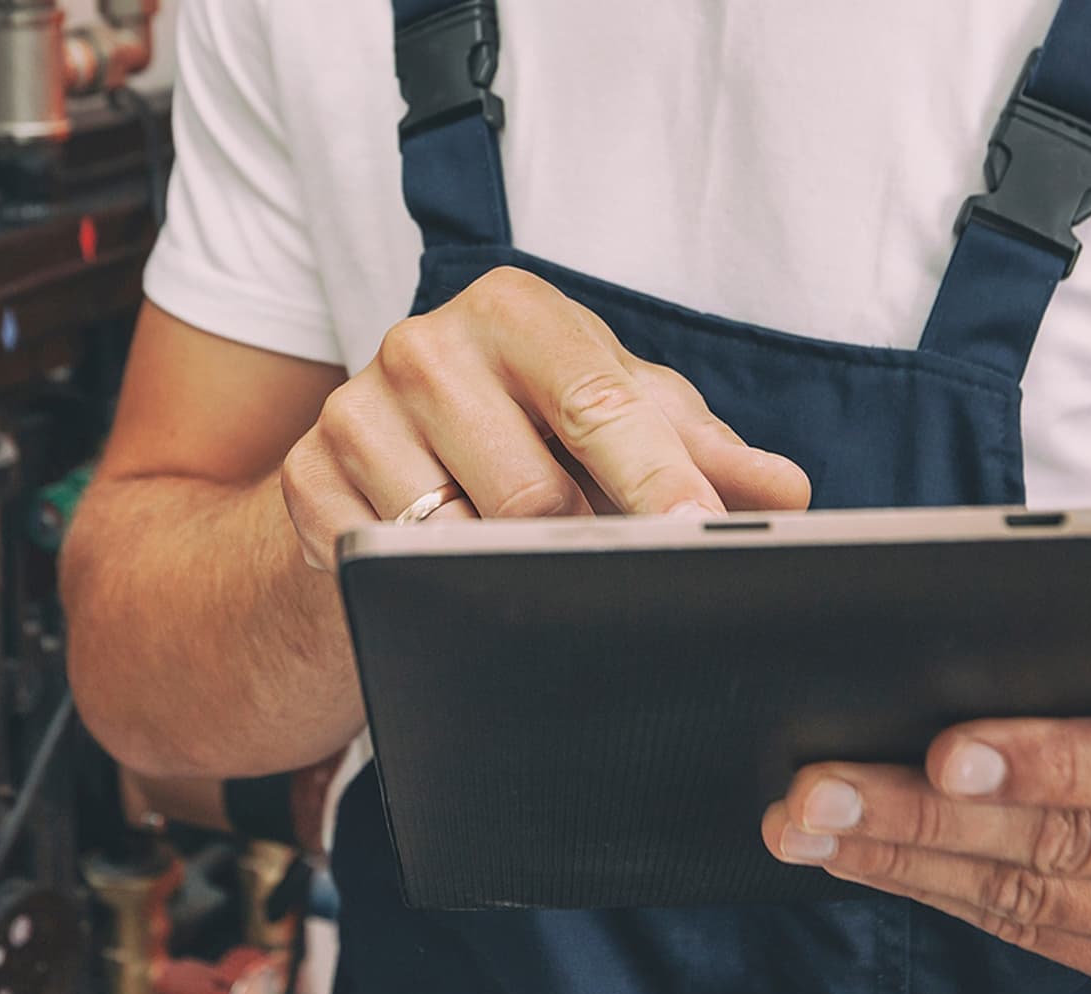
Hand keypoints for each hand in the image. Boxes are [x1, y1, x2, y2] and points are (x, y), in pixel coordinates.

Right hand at [281, 266, 810, 567]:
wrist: (382, 466)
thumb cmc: (523, 432)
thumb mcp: (615, 422)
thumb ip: (700, 449)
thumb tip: (785, 493)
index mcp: (515, 310)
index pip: (598, 402)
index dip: (656, 479)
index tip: (698, 535)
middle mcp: (426, 345)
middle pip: (531, 493)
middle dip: (581, 548)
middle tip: (609, 574)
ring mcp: (354, 413)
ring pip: (455, 543)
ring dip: (503, 574)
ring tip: (518, 562)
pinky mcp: (305, 484)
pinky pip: (386, 569)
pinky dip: (426, 587)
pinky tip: (438, 573)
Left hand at [762, 633, 1090, 993]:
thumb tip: (968, 631)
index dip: (1052, 760)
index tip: (943, 749)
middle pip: (1073, 842)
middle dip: (926, 815)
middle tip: (819, 789)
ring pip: (1036, 898)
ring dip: (905, 861)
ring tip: (811, 825)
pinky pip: (1036, 934)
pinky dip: (938, 894)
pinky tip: (866, 859)